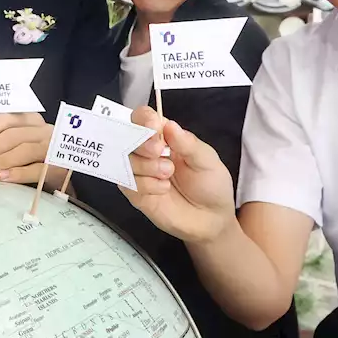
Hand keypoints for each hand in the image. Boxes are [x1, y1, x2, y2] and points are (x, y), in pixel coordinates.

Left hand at [0, 113, 56, 183]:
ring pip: (23, 150)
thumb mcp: (21, 144)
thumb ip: (0, 142)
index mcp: (31, 120)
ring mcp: (53, 147)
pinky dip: (18, 173)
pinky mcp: (59, 166)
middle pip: (12, 136)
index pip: (5, 120)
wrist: (67, 174)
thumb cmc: (37, 158)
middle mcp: (43, 130)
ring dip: (0, 161)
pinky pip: (37, 169)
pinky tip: (3, 177)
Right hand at [123, 107, 237, 243]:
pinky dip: (146, 185)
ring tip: (168, 175)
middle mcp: (147, 152)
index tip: (153, 126)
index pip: (143, 118)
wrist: (210, 219)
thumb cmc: (211, 185)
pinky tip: (162, 189)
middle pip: (127, 137)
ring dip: (147, 167)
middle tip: (159, 152)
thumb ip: (188, 143)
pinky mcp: (135, 192)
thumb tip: (169, 125)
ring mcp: (139, 172)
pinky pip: (128, 183)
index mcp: (164, 137)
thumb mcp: (207, 160)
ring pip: (126, 160)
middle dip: (142, 143)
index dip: (143, 119)